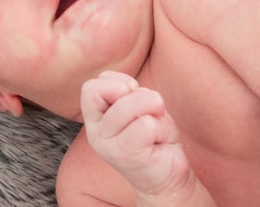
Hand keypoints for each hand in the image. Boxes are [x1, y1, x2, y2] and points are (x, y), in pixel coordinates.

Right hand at [80, 71, 193, 198]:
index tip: (135, 97)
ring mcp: (107, 145)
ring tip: (156, 125)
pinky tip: (159, 141)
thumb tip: (128, 88)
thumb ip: (128, 94)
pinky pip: (146, 125)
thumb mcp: (139, 106)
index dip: (118, 82)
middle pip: (108, 90)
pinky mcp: (125, 155)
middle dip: (138, 93)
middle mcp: (95, 133)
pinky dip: (161, 128)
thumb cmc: (155, 137)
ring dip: (153, 109)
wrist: (168, 176)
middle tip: (150, 110)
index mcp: (96, 119)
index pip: (90, 87)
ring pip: (127, 105)